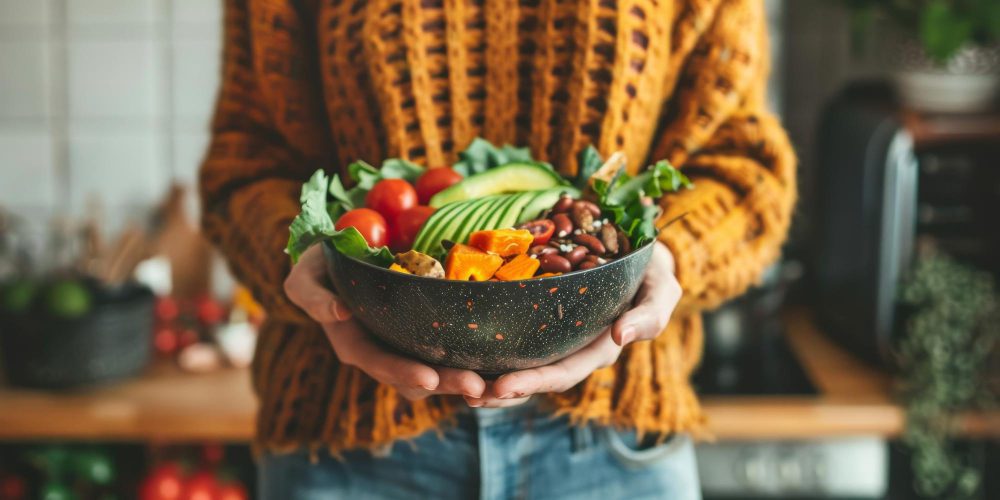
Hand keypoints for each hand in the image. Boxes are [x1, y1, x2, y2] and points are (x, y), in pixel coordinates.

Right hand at [284, 245, 486, 400]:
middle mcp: (381, 353)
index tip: (429, 378)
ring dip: (464, 379)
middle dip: (447, 384)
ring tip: (495, 383)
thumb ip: (313, 296)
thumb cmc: (319, 268)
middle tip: (478, 387)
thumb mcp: (305, 277)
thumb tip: (339, 313)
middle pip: (416, 378)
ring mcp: (404, 347)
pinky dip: (471, 361)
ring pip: (437, 372)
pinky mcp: (424, 337)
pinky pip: (448, 354)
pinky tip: (499, 363)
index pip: (379, 363)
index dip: (403, 372)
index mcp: (354, 344)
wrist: (337, 262)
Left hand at [464, 242, 680, 407]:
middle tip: (469, 393)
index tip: (501, 387)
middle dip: (503, 389)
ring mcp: (557, 337)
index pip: (563, 372)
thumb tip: (622, 337)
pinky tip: (463, 349)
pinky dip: (491, 349)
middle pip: (534, 376)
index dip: (533, 382)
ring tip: (459, 385)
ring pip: (521, 364)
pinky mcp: (542, 319)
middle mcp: (574, 348)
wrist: (642, 256)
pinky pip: (515, 338)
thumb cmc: (654, 275)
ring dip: (492, 378)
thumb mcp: (662, 291)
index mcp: (600, 348)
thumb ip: (649, 315)